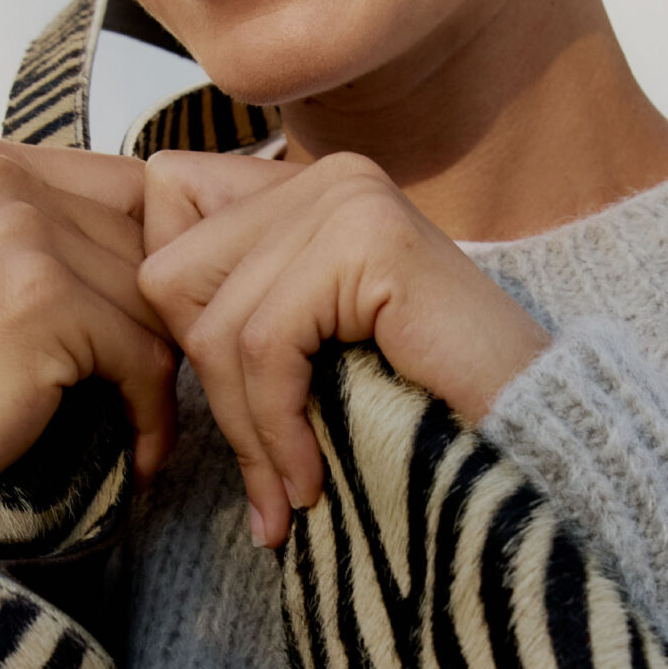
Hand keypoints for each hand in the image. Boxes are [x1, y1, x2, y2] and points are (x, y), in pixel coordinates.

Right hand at [0, 140, 173, 542]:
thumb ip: (72, 230)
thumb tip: (200, 226)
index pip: (137, 190)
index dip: (158, 270)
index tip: (143, 336)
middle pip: (153, 241)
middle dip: (156, 325)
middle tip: (137, 392)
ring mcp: (12, 230)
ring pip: (156, 300)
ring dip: (156, 373)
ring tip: (128, 422)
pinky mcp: (38, 298)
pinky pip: (148, 354)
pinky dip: (152, 414)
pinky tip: (133, 453)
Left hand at [138, 149, 549, 547]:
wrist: (544, 438)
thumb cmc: (433, 408)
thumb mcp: (315, 350)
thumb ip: (240, 309)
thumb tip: (123, 312)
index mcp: (307, 183)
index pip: (163, 202)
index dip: (172, 306)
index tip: (222, 399)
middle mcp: (325, 173)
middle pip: (170, 272)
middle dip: (206, 389)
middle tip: (265, 472)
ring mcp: (349, 199)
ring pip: (214, 324)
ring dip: (248, 432)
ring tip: (290, 494)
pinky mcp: (369, 242)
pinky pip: (264, 346)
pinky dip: (278, 429)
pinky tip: (312, 481)